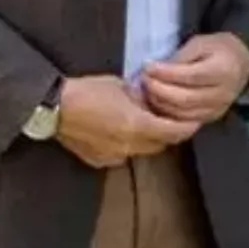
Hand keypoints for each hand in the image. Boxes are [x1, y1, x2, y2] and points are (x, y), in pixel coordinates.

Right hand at [56, 75, 200, 168]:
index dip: (186, 128)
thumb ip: (140, 98)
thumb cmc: (87, 90)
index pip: (172, 133)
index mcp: (137, 126)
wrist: (54, 107)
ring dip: (146, 140)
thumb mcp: (120, 86)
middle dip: (167, 134)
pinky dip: (126, 145)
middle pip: (159, 145)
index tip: (194, 122)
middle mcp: (129, 146)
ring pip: (140, 151)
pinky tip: (116, 132)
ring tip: (141, 124)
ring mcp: (114, 156)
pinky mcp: (99, 161)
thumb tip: (149, 103)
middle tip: (168, 120)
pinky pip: (121, 155)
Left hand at [142, 33, 248, 122]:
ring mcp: (217, 109)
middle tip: (143, 78)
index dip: (166, 72)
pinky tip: (156, 102)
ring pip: (183, 113)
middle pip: (185, 98)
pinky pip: (185, 121)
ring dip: (160, 103)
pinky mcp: (211, 118)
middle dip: (159, 89)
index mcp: (222, 71)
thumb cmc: (217, 49)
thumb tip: (158, 69)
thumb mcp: (200, 43)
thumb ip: (181, 56)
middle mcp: (222, 94)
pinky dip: (168, 113)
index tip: (147, 66)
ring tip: (146, 89)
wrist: (239, 63)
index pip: (190, 76)